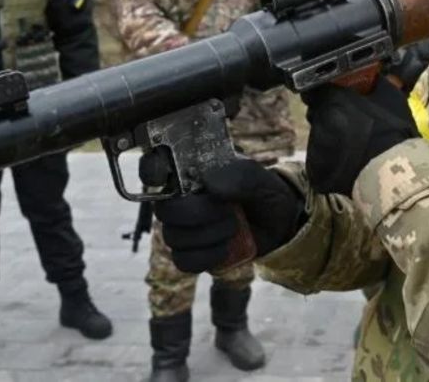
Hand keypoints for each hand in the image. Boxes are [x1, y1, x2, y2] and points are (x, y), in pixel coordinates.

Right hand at [154, 159, 305, 273]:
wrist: (278, 222)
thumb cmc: (261, 191)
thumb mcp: (258, 177)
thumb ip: (238, 176)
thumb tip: (209, 183)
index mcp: (189, 172)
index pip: (153, 167)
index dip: (150, 170)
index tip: (162, 176)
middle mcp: (178, 199)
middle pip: (164, 210)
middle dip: (198, 213)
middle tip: (228, 210)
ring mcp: (182, 228)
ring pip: (174, 237)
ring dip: (211, 234)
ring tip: (235, 225)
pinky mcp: (190, 254)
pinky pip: (184, 261)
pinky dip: (210, 256)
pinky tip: (227, 246)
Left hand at [302, 81, 415, 195]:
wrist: (390, 172)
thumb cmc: (392, 132)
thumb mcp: (390, 97)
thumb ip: (376, 83)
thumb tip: (374, 77)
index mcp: (333, 100)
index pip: (319, 89)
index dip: (330, 93)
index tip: (341, 97)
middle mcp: (318, 121)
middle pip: (318, 113)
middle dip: (331, 115)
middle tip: (352, 122)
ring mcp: (315, 146)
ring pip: (319, 136)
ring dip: (331, 137)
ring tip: (352, 145)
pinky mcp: (315, 169)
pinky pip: (320, 158)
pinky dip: (330, 158)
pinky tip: (348, 161)